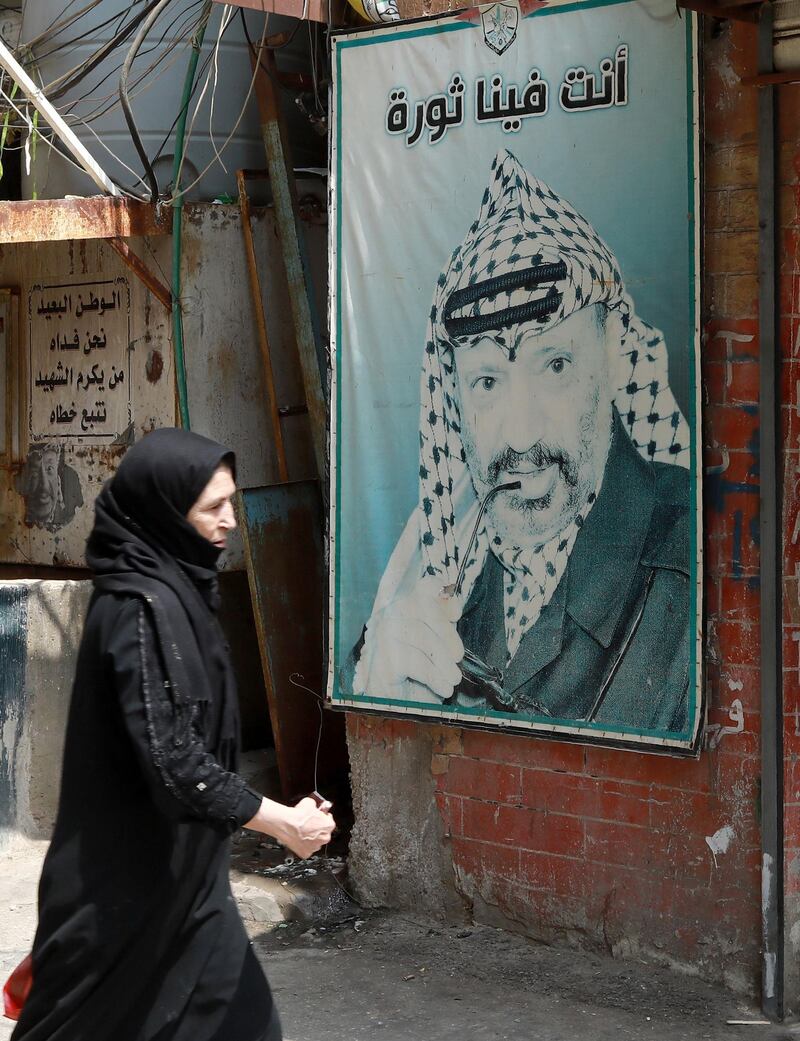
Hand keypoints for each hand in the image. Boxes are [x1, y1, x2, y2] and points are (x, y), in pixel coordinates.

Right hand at [273, 797, 335, 858]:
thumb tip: (313, 806)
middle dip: (318, 829)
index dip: (323, 818)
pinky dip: (303, 846)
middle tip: (310, 824)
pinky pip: (306, 849)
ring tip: (302, 831)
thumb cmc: (298, 815)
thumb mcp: (310, 802)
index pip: (329, 821)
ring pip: (315, 842)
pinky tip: (298, 839)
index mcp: (329, 825)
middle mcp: (325, 838)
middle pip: (324, 833)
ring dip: (311, 838)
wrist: (286, 824)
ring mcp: (315, 847)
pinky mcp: (306, 853)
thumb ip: (315, 806)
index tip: (318, 817)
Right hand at [353, 577, 463, 702]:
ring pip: (417, 633)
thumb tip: (452, 607)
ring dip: (442, 659)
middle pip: (419, 606)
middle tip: (458, 657)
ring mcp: (381, 637)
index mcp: (405, 609)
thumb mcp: (438, 644)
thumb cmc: (420, 674)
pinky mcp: (380, 661)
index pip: (424, 587)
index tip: (456, 615)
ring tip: (454, 677)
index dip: (442, 595)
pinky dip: (434, 676)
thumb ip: (444, 623)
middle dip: (445, 632)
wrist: (400, 706)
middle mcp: (389, 617)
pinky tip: (443, 687)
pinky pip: (412, 661)